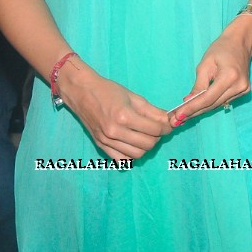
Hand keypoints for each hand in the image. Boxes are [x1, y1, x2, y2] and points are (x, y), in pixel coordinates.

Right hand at [56, 59, 171, 161]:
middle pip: (147, 144)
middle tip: (157, 129)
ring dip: (146, 147)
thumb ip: (153, 111)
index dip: (166, 128)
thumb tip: (169, 120)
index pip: (154, 130)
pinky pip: (121, 160)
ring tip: (145, 135)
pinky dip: (131, 154)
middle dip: (157, 137)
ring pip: (137, 154)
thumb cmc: (109, 91)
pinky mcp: (100, 146)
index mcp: (124, 116)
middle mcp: (115, 131)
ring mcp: (106, 141)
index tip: (168, 125)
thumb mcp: (134, 97)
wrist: (82, 92)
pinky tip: (133, 144)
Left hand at [173, 18, 251, 124]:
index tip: (178, 116)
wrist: (240, 42)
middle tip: (176, 120)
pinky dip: (211, 103)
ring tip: (185, 114)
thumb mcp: (205, 64)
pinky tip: (199, 106)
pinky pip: (224, 100)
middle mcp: (239, 86)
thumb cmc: (221, 49)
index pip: (208, 98)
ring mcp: (244, 89)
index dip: (192, 108)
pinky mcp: (244, 91)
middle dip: (194, 112)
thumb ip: (198, 85)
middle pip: (213, 104)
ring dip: (201, 109)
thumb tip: (188, 102)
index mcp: (230, 76)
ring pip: (218, 104)